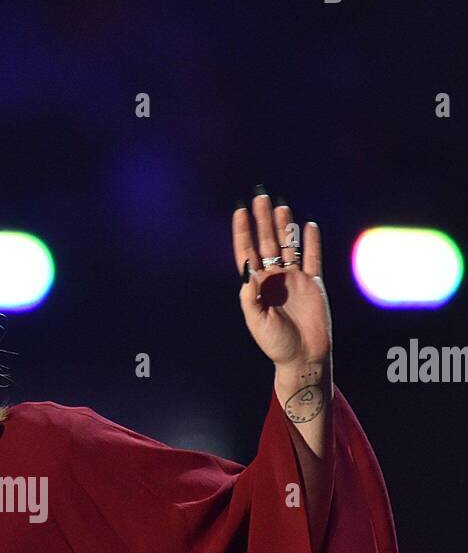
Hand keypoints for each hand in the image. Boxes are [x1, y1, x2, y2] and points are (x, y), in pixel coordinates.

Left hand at [232, 191, 332, 370]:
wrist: (304, 356)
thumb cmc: (276, 344)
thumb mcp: (258, 322)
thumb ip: (250, 298)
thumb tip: (246, 271)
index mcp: (257, 286)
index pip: (247, 252)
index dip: (243, 232)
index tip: (239, 211)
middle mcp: (275, 278)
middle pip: (268, 242)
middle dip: (263, 220)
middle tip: (260, 196)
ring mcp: (295, 280)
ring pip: (289, 246)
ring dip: (285, 226)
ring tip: (280, 205)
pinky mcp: (314, 285)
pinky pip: (313, 259)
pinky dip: (311, 243)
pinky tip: (308, 226)